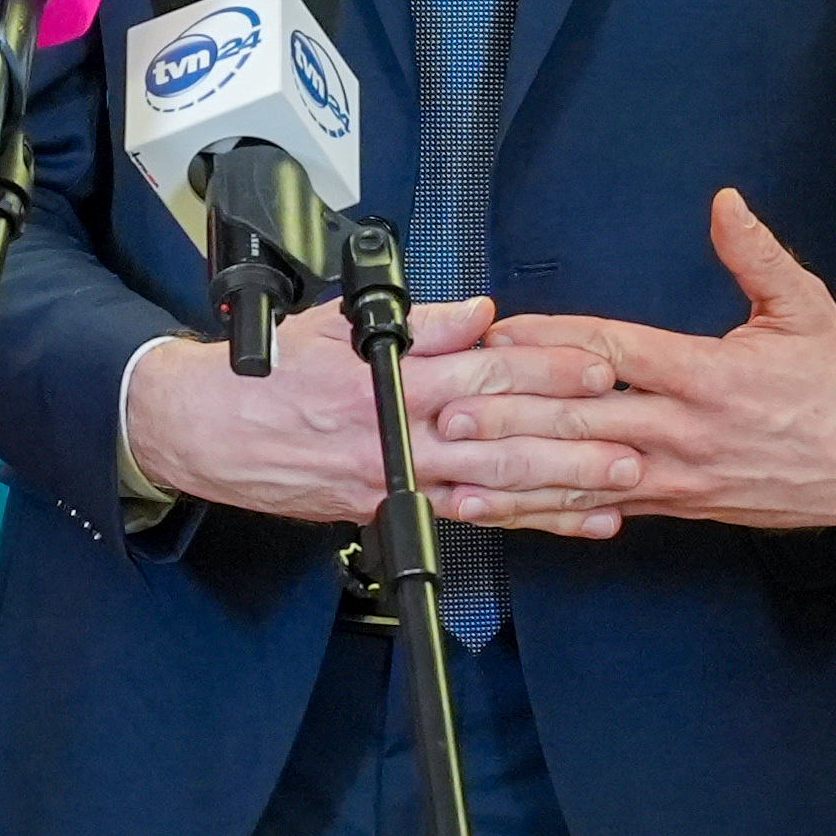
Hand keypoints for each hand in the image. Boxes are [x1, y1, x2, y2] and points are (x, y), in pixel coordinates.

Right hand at [124, 296, 636, 534]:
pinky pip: (473, 519)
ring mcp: (397, 481)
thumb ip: (417, 323)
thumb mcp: (336, 327)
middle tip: (630, 429)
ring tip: (620, 481)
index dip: (544, 368)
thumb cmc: (268, 374)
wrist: (204, 430)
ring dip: (562, 486)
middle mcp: (398, 436)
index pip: (482, 372)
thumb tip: (479, 312)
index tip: (594, 363)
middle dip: (572, 434)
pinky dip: (529, 522)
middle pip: (501, 437)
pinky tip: (573, 520)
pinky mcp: (392, 511)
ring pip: (494, 488)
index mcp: (390, 382)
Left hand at [456, 191, 835, 534]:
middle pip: (583, 422)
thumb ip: (757, 255)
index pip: (616, 354)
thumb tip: (725, 203)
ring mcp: (678, 475)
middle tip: (449, 411)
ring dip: (514, 477)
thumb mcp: (807, 308)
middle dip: (511, 419)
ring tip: (455, 471)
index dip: (553, 344)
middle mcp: (685, 430)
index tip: (500, 335)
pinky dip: (549, 512)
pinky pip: (602, 509)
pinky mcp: (678, 505)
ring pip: (582, 476)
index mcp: (710, 375)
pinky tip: (506, 512)